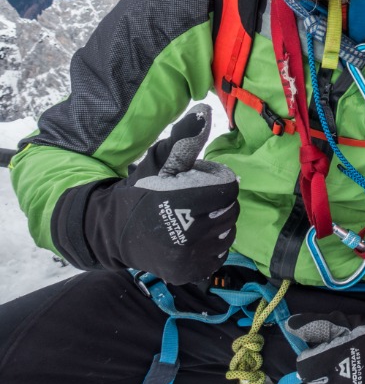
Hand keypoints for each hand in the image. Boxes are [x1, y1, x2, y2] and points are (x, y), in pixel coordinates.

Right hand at [51, 103, 239, 283]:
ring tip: (192, 219)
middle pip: (231, 210)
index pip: (229, 188)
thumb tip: (204, 110)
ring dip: (217, 224)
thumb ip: (185, 139)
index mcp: (182, 200)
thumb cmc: (143, 192)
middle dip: (217, 202)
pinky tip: (192, 238)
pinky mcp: (189, 273)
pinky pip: (219, 254)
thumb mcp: (162, 163)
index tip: (200, 181)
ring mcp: (188, 256)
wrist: (114, 231)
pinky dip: (211, 246)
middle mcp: (187, 232)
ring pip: (228, 233)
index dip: (217, 181)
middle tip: (194, 201)